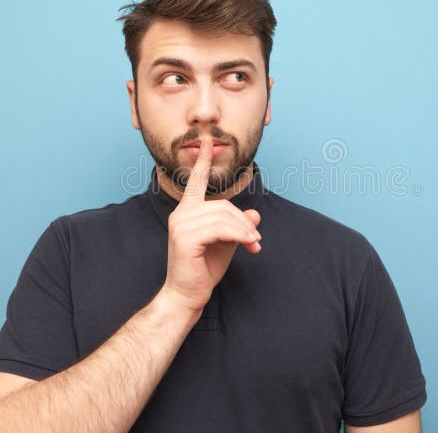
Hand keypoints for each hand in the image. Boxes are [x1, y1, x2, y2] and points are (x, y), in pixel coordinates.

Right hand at [162, 135, 261, 312]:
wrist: (187, 295)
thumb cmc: (203, 270)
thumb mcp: (226, 243)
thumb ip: (238, 226)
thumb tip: (255, 213)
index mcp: (187, 211)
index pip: (195, 182)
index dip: (202, 161)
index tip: (208, 141)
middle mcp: (181, 214)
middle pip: (223, 206)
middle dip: (244, 222)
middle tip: (257, 241)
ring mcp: (181, 224)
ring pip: (224, 217)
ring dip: (245, 231)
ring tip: (255, 245)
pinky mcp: (185, 237)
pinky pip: (221, 229)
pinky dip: (239, 236)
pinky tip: (249, 245)